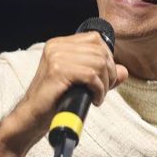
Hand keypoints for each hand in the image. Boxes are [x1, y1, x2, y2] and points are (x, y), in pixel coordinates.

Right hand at [8, 32, 128, 143]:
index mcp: (59, 44)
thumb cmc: (54, 101)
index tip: (105, 78)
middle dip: (109, 73)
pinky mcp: (58, 71)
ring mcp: (56, 57)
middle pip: (100, 51)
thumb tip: (124, 71)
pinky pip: (91, 75)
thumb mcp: (80, 84)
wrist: (32, 117)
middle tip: (103, 91)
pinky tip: (94, 100)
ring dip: (105, 84)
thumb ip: (102, 75)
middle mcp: (57, 46)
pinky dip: (99, 89)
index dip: (107, 58)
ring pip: (98, 63)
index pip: (95, 39)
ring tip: (98, 96)